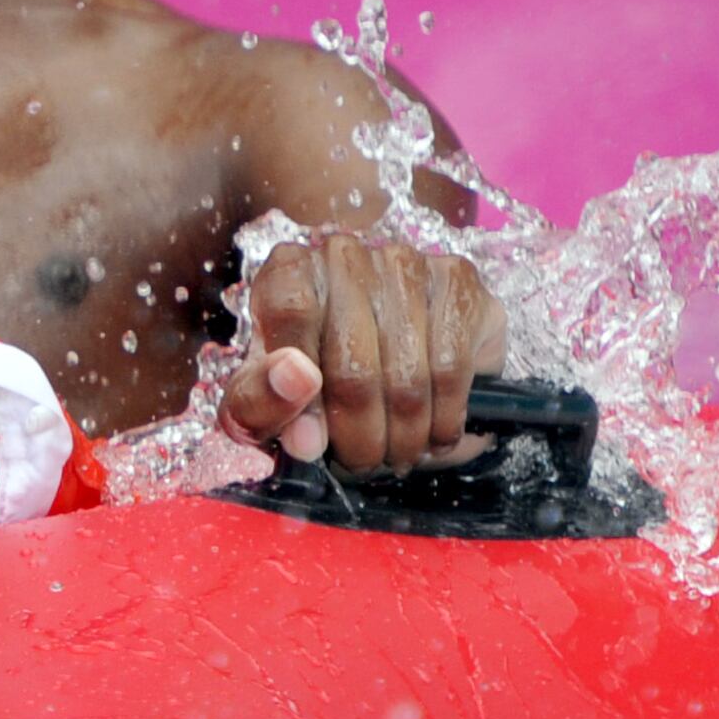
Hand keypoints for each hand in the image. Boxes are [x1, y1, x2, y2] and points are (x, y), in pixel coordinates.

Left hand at [218, 232, 509, 473]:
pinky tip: (435, 434)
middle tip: (361, 463)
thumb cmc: (310, 377)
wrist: (387, 364)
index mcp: (287, 271)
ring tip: (397, 453)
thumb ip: (261, 406)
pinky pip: (453, 368)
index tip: (309, 442)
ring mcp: (405, 263)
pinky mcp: (458, 281)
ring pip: (407, 374)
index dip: (299, 391)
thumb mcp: (263, 395)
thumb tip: (303, 433)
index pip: (290, 313)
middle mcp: (344, 254)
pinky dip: (444, 418)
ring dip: (404, 435)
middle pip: (353, 362)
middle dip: (358, 435)